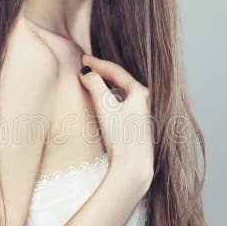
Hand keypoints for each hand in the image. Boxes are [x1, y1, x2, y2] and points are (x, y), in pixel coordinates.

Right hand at [78, 53, 153, 185]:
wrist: (132, 166)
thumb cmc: (121, 137)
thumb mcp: (105, 107)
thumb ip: (95, 85)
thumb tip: (86, 73)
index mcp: (140, 92)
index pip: (116, 71)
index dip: (97, 63)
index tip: (82, 59)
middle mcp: (144, 100)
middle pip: (119, 80)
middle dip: (101, 73)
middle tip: (84, 67)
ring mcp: (141, 113)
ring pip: (120, 92)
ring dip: (104, 86)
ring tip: (89, 82)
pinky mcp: (136, 125)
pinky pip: (120, 103)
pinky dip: (108, 98)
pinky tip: (100, 103)